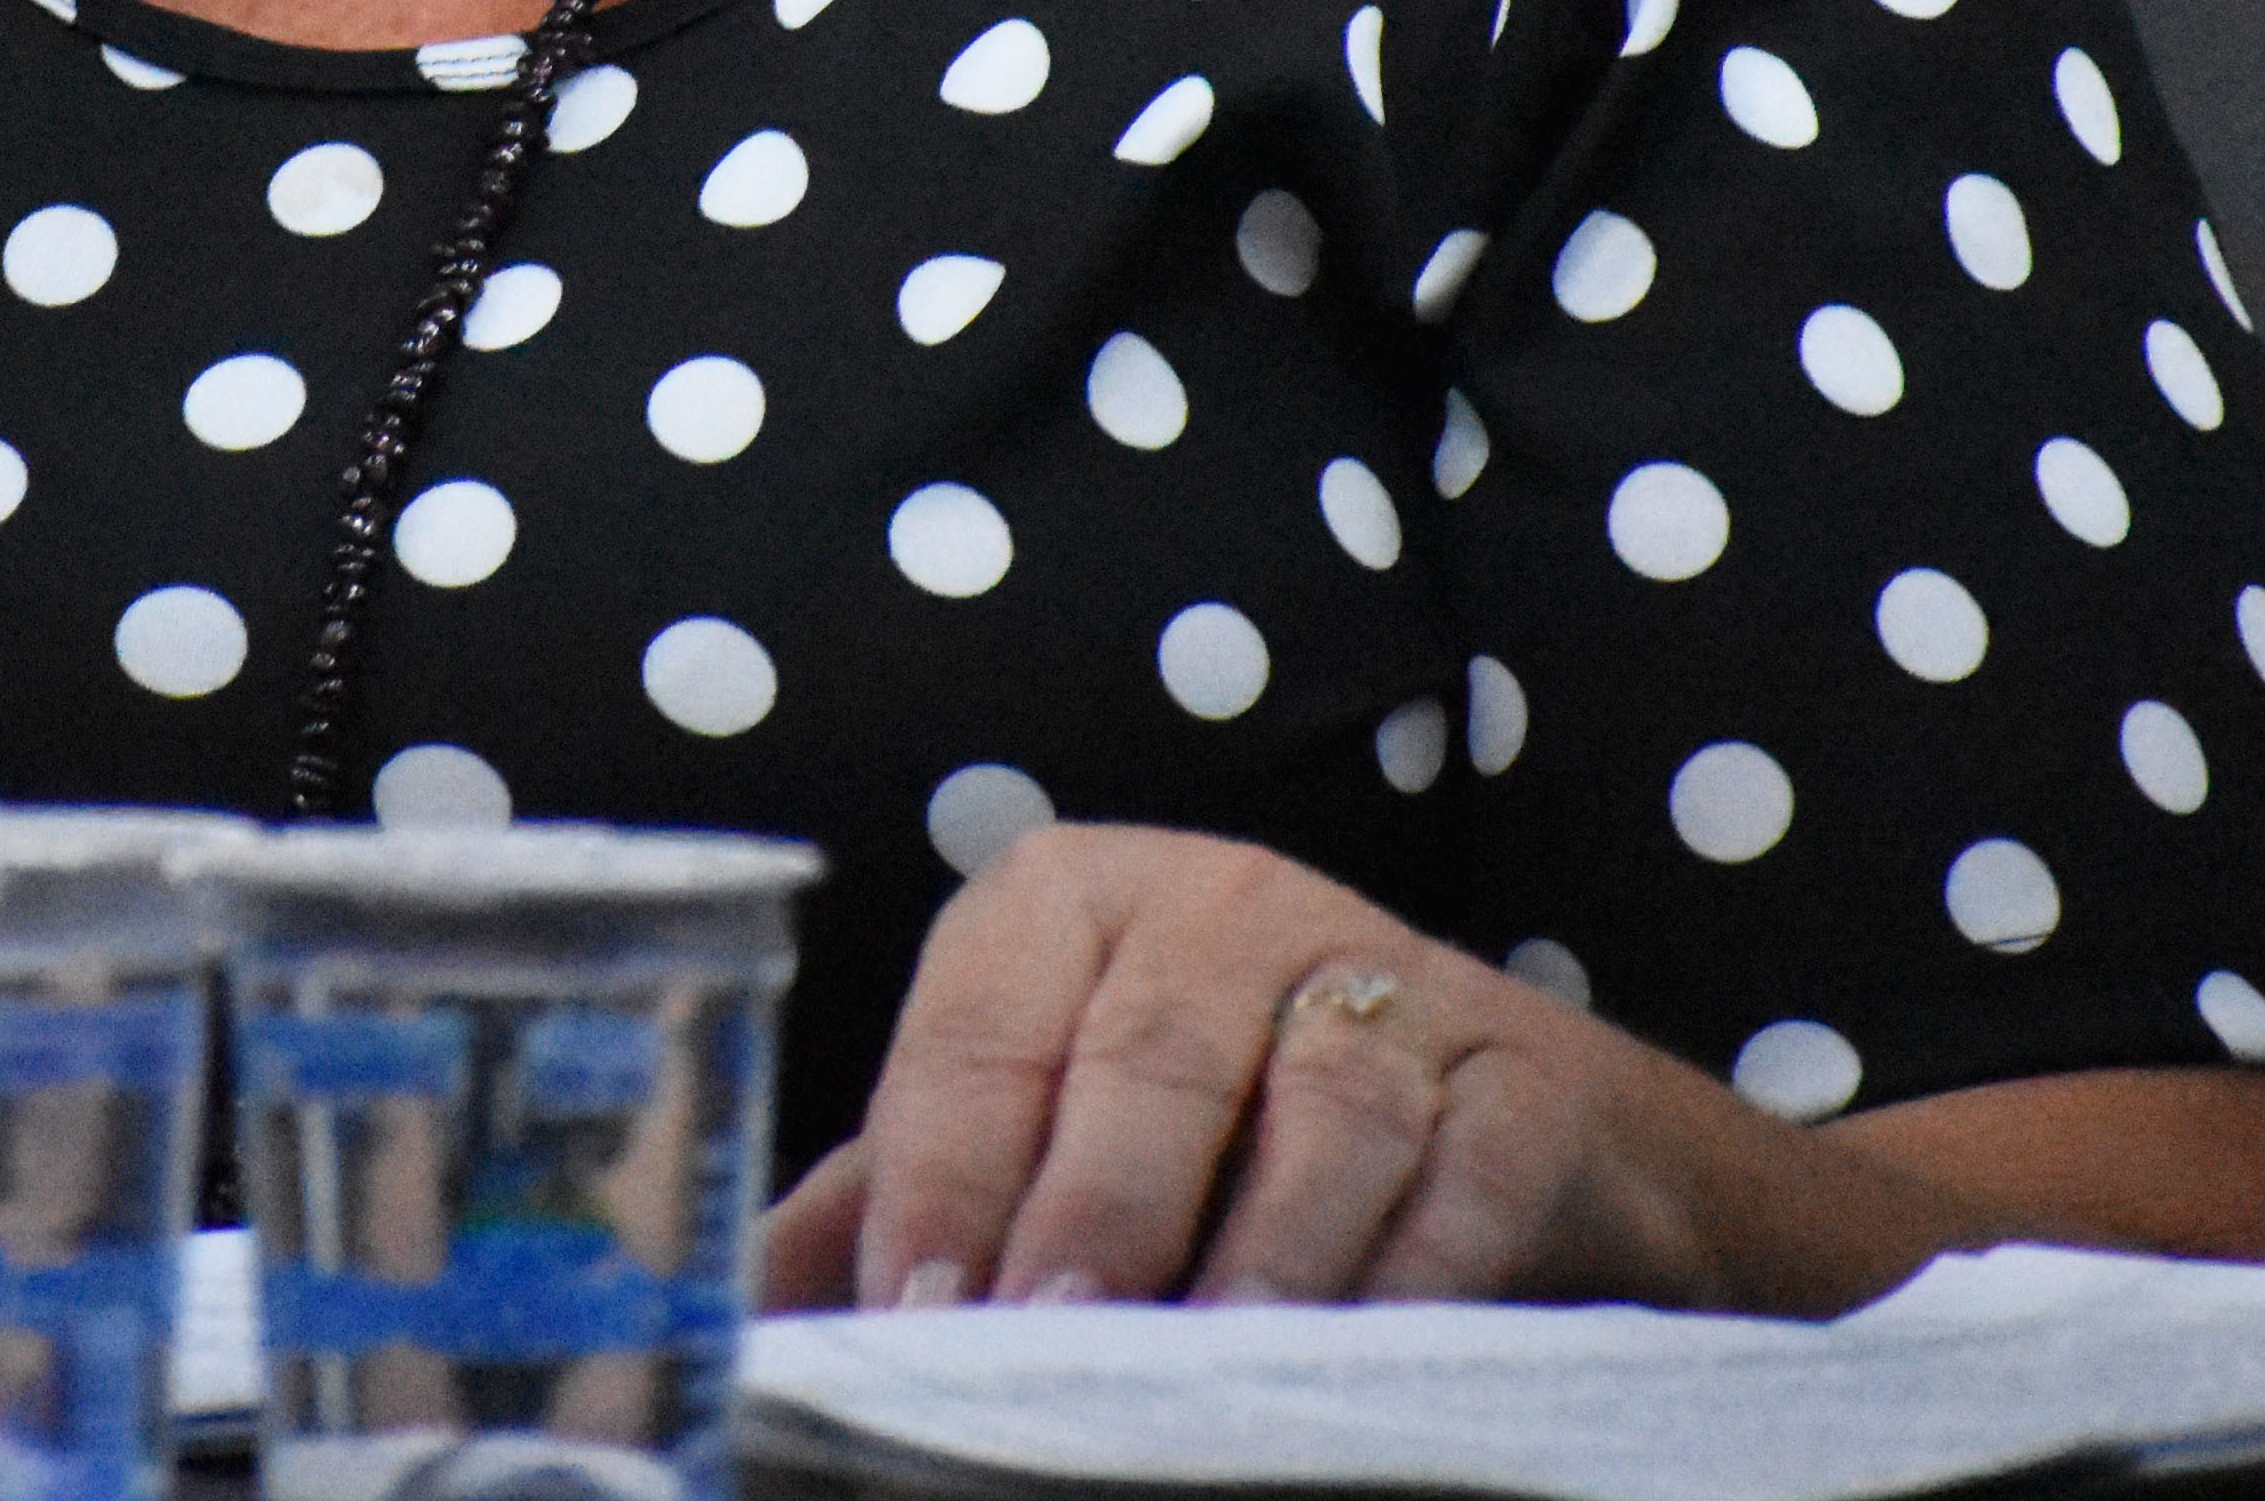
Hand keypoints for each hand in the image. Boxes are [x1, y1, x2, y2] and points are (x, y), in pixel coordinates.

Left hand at [758, 825, 1890, 1311]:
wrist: (1499, 1126)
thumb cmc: (1212, 1128)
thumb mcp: (1037, 1128)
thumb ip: (894, 1200)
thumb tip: (746, 1311)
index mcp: (1067, 899)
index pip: (979, 1030)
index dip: (940, 1179)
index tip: (911, 1312)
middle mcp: (1221, 903)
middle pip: (1143, 1061)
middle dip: (1089, 1219)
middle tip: (1043, 1347)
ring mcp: (1383, 973)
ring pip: (1317, 1109)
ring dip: (1256, 1254)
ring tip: (1202, 1366)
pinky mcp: (1518, 1071)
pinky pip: (1462, 1173)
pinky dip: (1412, 1270)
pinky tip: (1360, 1353)